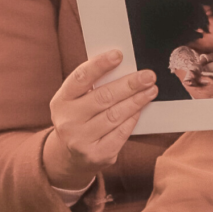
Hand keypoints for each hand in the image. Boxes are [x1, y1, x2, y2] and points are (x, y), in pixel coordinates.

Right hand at [43, 50, 156, 187]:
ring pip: (115, 115)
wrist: (70, 157)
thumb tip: (124, 67)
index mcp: (61, 101)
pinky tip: (141, 109)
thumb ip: (93, 86)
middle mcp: (68, 121)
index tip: (118, 55)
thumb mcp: (76, 101)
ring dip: (136, 101)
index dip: (100, 65)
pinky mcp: (97, 155)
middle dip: (129, 84)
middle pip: (103, 97)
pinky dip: (133, 119)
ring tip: (151, 90)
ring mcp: (81, 140)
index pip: (81, 78)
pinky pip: (121, 133)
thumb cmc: (79, 119)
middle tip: (148, 76)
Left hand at [181, 74, 212, 98]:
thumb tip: (198, 75)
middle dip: (189, 86)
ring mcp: (204, 96)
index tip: (184, 82)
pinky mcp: (206, 97)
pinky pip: (198, 95)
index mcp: (202, 90)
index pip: (192, 88)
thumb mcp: (211, 79)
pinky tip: (196, 89)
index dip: (188, 85)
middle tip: (186, 82)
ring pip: (195, 93)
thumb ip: (204, 77)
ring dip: (192, 89)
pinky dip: (196, 92)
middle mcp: (202, 94)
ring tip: (190, 85)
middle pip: (192, 91)